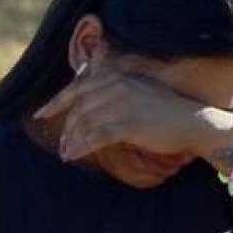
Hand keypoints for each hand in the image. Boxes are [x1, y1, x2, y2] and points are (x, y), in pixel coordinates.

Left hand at [33, 57, 232, 164]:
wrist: (193, 122)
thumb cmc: (163, 111)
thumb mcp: (136, 91)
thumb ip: (110, 92)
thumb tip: (85, 99)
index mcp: (117, 76)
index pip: (78, 87)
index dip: (56, 101)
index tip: (40, 114)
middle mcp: (117, 86)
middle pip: (78, 107)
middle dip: (66, 127)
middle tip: (61, 145)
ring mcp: (123, 103)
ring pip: (85, 122)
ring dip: (72, 140)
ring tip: (66, 153)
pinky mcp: (129, 123)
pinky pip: (96, 136)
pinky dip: (82, 146)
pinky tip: (74, 155)